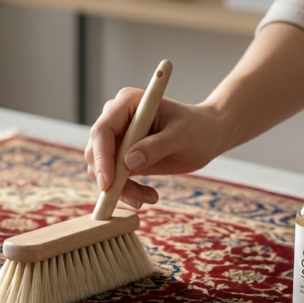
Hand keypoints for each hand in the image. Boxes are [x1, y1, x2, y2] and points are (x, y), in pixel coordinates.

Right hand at [84, 88, 222, 207]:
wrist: (207, 136)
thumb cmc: (198, 127)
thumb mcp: (182, 135)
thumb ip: (156, 146)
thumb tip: (128, 162)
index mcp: (127, 103)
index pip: (102, 130)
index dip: (102, 157)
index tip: (108, 183)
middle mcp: (117, 119)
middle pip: (96, 152)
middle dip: (110, 179)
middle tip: (135, 199)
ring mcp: (118, 139)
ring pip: (102, 170)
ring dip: (121, 190)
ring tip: (149, 198)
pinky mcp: (122, 158)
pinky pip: (114, 179)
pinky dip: (127, 192)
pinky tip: (149, 196)